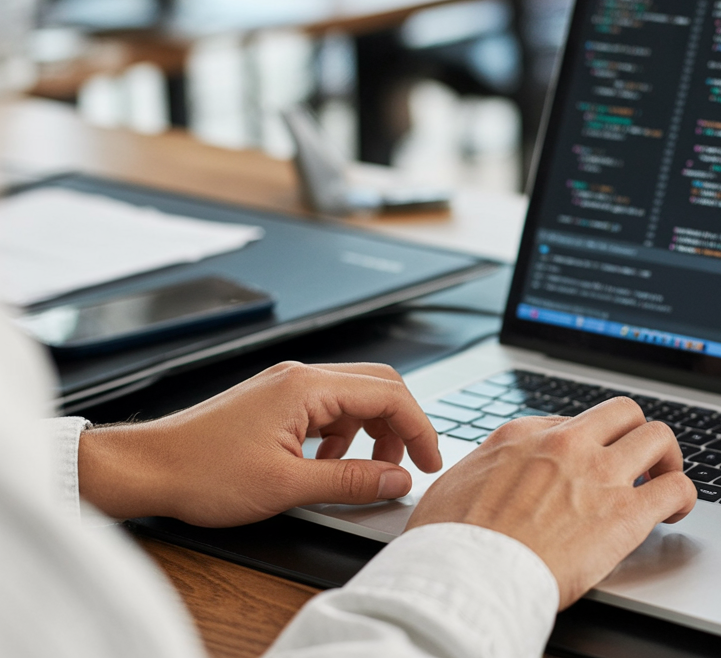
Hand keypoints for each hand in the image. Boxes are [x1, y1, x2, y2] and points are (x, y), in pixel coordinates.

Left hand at [78, 361, 440, 526]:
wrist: (147, 468)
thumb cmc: (202, 472)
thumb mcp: (287, 486)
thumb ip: (350, 480)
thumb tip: (396, 480)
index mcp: (308, 387)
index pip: (389, 394)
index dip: (419, 429)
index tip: (429, 462)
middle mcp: (300, 377)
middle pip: (378, 387)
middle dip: (401, 426)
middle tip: (410, 465)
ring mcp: (287, 387)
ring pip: (354, 399)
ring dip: (372, 432)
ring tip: (368, 471)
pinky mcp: (275, 402)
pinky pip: (328, 409)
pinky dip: (344, 435)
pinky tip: (330, 464)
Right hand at [405, 396, 696, 608]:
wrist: (468, 577)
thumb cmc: (451, 544)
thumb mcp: (453, 485)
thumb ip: (482, 470)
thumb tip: (487, 475)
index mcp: (524, 436)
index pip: (571, 423)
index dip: (584, 446)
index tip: (586, 465)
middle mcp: (567, 445)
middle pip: (623, 413)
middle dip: (635, 433)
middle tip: (637, 460)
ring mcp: (600, 474)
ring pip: (658, 436)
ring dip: (667, 458)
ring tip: (664, 480)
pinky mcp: (626, 513)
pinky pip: (676, 488)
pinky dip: (684, 496)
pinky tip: (675, 512)